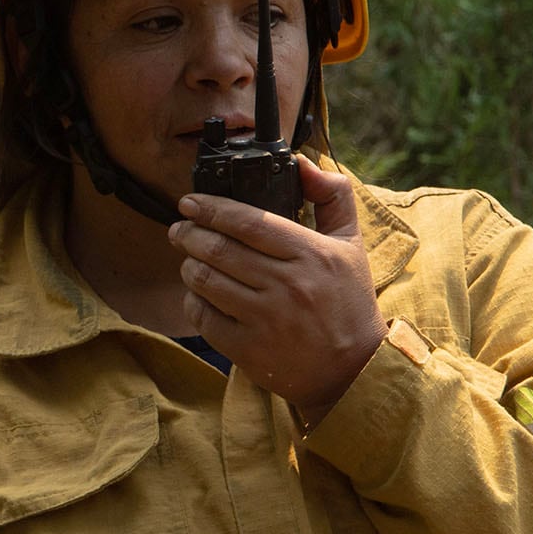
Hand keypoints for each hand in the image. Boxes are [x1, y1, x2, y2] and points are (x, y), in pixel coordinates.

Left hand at [168, 155, 386, 424]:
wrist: (353, 371)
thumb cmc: (348, 303)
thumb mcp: (351, 245)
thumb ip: (332, 197)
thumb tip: (300, 162)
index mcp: (312, 254)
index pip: (248, 221)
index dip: (211, 207)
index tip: (190, 202)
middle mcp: (289, 285)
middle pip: (218, 249)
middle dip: (189, 234)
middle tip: (179, 228)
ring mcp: (267, 319)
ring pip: (205, 281)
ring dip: (188, 265)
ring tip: (188, 258)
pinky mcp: (250, 349)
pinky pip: (204, 317)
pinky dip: (193, 301)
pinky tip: (197, 293)